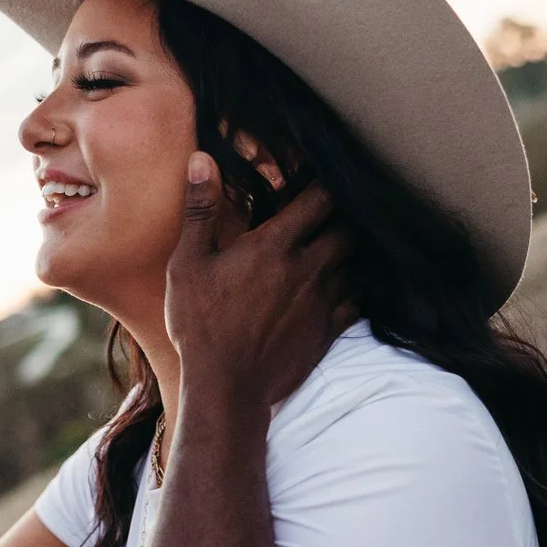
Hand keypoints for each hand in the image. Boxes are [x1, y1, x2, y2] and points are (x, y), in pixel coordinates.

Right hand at [164, 154, 349, 410]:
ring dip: (353, 249)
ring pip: (357, 262)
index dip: (326, 180)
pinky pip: (358, 301)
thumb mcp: (187, 263)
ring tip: (347, 240)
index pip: (319, 198)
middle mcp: (307, 268)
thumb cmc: (200, 323)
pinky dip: (358, 287)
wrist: (226, 387)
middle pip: (348, 228)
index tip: (324, 172)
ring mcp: (322, 302)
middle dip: (347, 213)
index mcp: (274, 245)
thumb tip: (202, 158)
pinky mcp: (327, 331)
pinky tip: (350, 284)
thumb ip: (200, 209)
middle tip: (339, 207)